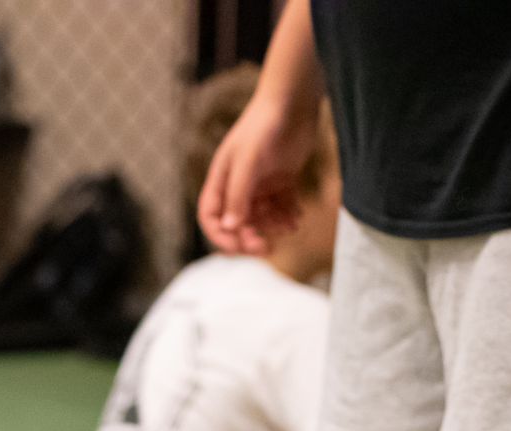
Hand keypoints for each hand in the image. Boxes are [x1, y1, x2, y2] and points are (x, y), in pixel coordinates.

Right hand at [197, 95, 319, 254]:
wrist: (293, 101)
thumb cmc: (263, 126)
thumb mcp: (248, 161)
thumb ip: (238, 194)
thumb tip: (231, 228)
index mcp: (221, 181)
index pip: (212, 218)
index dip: (222, 236)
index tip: (240, 247)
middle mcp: (238, 185)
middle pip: (238, 223)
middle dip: (250, 238)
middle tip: (267, 249)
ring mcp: (260, 183)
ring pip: (262, 217)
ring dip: (273, 227)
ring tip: (289, 226)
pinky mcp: (282, 179)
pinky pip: (282, 206)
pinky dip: (289, 215)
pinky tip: (298, 218)